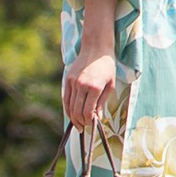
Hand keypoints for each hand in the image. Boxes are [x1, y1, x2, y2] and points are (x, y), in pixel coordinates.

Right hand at [64, 0, 123, 129]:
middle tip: (83, 128)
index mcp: (95, 87)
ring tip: (77, 124)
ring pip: (70, 105)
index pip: (88, 111)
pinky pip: (65, 98)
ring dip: (73, 117)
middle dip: (80, 122)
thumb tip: (97, 118)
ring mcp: (73, 82)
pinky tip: (70, 114)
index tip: (90, 126)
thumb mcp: (110, 85)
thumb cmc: (107, 67)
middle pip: (77, 110)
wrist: (96, 48)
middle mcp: (82, 85)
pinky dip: (67, 108)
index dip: (88, 121)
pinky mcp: (67, 79)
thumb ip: (102, 102)